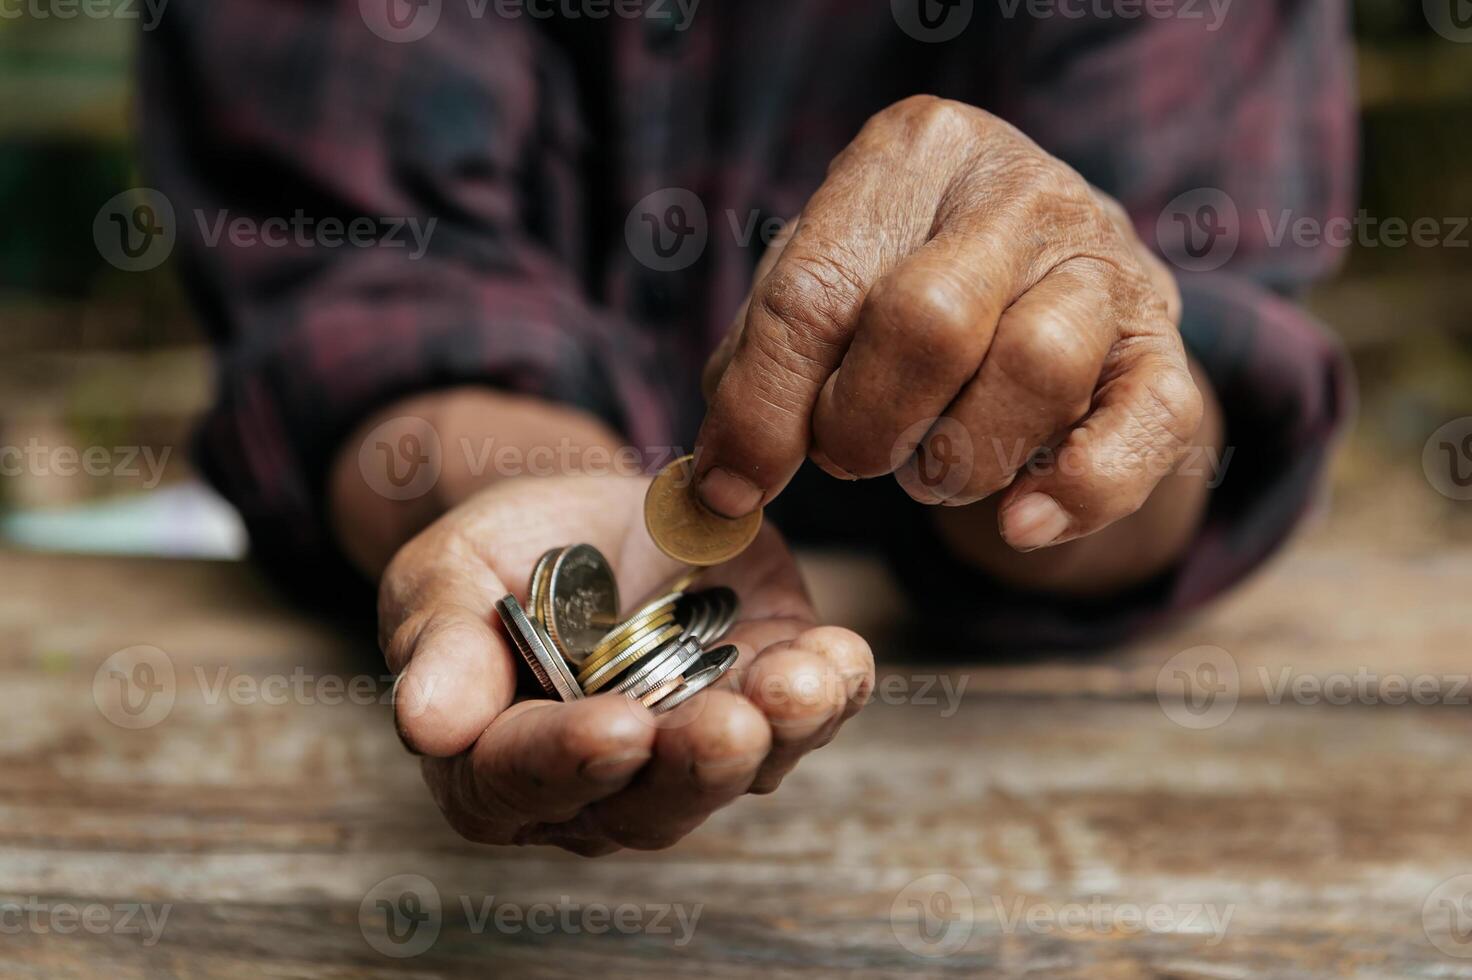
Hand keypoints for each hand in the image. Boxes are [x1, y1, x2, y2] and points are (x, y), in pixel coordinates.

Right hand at [379, 474, 872, 855]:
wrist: (583, 516)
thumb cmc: (497, 556)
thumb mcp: (446, 576)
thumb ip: (442, 646)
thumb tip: (423, 723)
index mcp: (498, 766)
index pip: (525, 782)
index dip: (569, 759)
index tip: (615, 727)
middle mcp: (604, 783)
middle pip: (650, 801)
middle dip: (696, 763)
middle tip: (728, 725)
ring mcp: (691, 747)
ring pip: (741, 770)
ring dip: (782, 731)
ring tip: (803, 681)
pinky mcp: (760, 698)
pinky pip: (806, 715)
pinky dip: (832, 688)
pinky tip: (842, 657)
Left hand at [698, 95, 1203, 552]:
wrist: (1041, 276)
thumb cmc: (902, 281)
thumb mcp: (820, 290)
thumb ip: (758, 368)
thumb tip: (722, 487)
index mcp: (914, 153)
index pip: (817, 290)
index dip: (766, 406)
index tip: (735, 485)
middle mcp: (1019, 191)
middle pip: (928, 323)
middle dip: (867, 426)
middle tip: (853, 453)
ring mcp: (1106, 262)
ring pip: (1036, 369)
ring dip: (960, 459)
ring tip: (931, 467)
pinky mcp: (1164, 344)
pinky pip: (1146, 423)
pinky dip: (1081, 491)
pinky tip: (1023, 523)